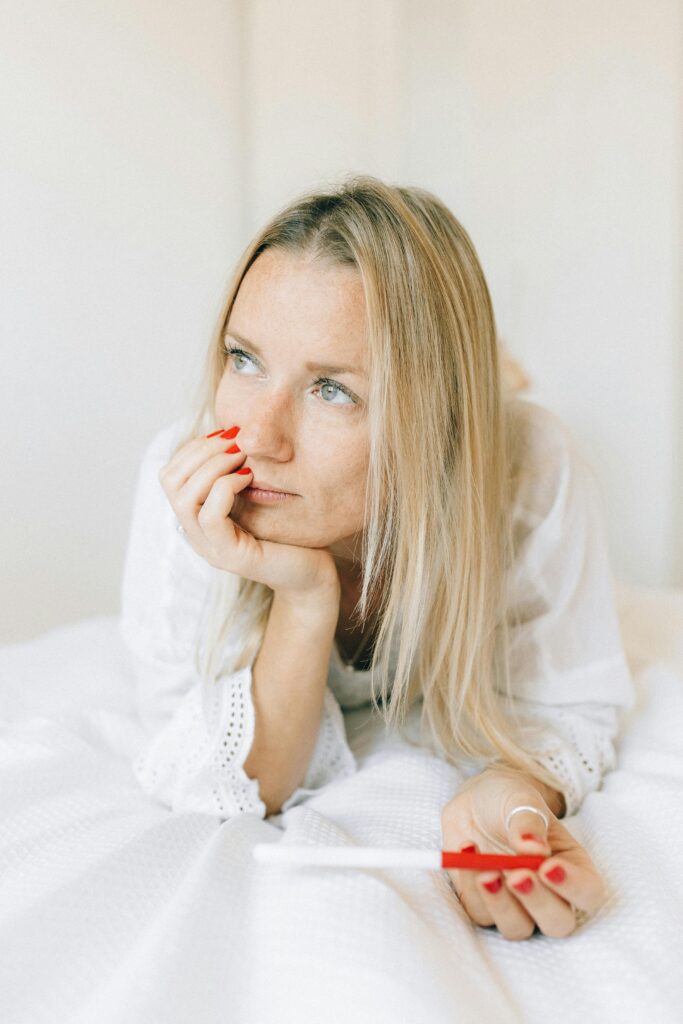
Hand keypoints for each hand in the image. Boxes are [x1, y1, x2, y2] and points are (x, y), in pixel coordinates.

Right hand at [159, 429, 340, 603]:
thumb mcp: (256, 491)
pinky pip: (211, 515)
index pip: (170, 473)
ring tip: (243, 457)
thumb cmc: (288, 529)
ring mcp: (209, 547)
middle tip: (235, 442)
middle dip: (201, 451)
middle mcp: (195, 533)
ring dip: (214, 466)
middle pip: (169, 481)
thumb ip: (236, 469)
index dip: (194, 447)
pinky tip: (250, 477)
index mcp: (196, 515)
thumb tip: (230, 429)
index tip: (227, 435)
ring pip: (184, 497)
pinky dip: (227, 487)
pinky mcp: (230, 556)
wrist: (312, 572)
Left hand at [440, 767, 607, 939]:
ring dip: (501, 904)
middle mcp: (550, 894)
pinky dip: (471, 887)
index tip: (548, 867)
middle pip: (558, 922)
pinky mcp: (484, 905)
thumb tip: (533, 848)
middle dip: (537, 902)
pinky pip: (480, 913)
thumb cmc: (509, 800)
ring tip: (485, 870)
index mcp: (572, 866)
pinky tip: (466, 851)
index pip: (588, 892)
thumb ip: (528, 822)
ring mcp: (517, 904)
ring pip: (518, 928)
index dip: (573, 887)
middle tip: (516, 876)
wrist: (475, 802)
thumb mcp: (520, 798)